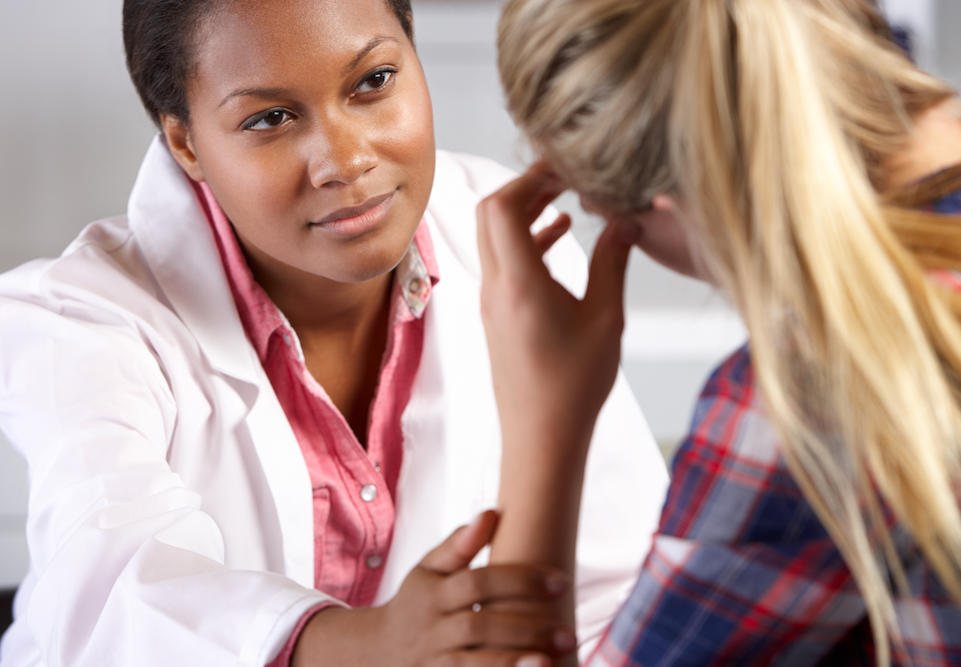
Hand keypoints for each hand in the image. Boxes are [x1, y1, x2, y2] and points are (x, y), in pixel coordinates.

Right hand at [293, 511, 574, 665]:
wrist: (376, 651)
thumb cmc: (418, 601)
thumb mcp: (428, 569)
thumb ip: (459, 545)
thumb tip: (491, 512)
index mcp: (434, 593)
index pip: (478, 582)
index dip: (519, 580)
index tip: (561, 581)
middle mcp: (432, 628)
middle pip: (480, 626)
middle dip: (526, 628)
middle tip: (569, 632)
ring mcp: (433, 660)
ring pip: (472, 663)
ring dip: (512, 663)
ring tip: (551, 661)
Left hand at [476, 164, 636, 452]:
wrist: (541, 437)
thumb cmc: (575, 385)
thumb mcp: (606, 318)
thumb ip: (613, 262)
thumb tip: (626, 222)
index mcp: (519, 282)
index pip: (503, 206)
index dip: (530, 177)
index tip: (564, 165)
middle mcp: (496, 286)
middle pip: (491, 213)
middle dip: (524, 186)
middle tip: (565, 175)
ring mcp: (492, 301)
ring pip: (495, 237)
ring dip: (525, 211)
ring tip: (565, 197)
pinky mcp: (498, 315)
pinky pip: (504, 261)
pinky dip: (527, 240)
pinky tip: (560, 234)